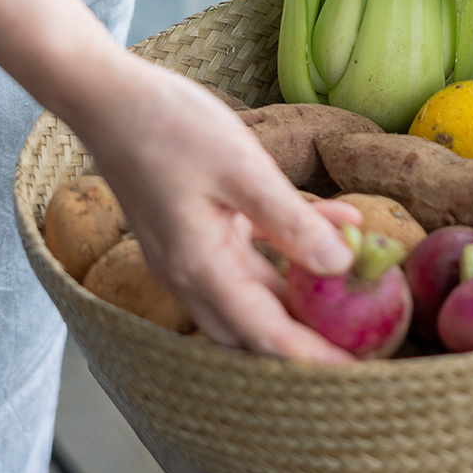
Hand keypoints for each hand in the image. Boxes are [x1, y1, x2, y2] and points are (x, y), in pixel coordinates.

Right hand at [78, 58, 363, 363]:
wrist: (107, 97)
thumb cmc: (168, 127)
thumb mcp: (243, 170)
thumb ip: (293, 221)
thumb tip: (340, 265)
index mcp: (201, 269)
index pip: (266, 336)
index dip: (315, 359)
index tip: (361, 374)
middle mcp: (191, 275)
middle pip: (257, 331)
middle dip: (308, 345)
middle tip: (365, 347)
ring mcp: (190, 255)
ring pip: (255, 296)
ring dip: (301, 300)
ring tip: (356, 301)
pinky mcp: (195, 231)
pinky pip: (249, 256)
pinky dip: (289, 251)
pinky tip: (336, 227)